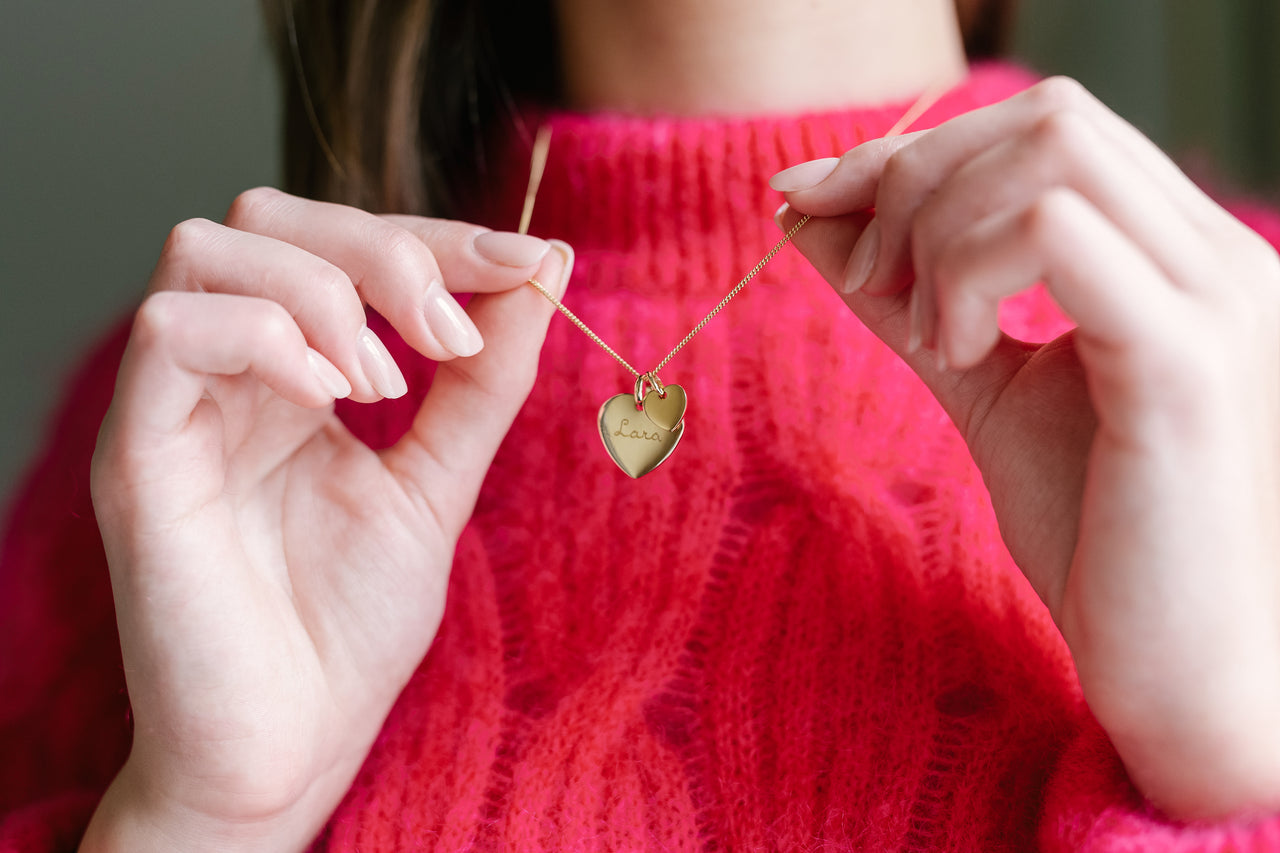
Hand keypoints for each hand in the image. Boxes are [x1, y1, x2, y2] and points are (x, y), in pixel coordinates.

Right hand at [80, 188, 572, 850]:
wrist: (292, 744)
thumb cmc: (352, 626)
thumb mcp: (439, 482)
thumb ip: (483, 380)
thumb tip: (544, 267)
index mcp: (292, 373)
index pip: (344, 242)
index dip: (439, 236)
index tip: (530, 263)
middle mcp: (226, 373)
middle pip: (269, 215)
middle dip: (385, 249)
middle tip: (450, 335)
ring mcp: (176, 406)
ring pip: (210, 248)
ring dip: (328, 292)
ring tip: (386, 386)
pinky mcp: (138, 454)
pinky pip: (173, 330)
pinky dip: (269, 337)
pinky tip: (330, 401)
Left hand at [774, 78, 1279, 819]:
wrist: (1186, 673)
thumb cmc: (1099, 534)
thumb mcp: (981, 383)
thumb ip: (906, 295)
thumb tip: (809, 216)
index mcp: (1181, 257)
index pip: (1046, 128)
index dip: (911, 150)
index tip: (808, 200)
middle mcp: (1217, 256)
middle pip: (1044, 116)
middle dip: (911, 176)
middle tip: (858, 276)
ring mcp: (1215, 301)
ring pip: (1048, 153)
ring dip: (937, 229)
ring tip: (927, 338)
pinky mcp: (1184, 365)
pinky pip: (1051, 234)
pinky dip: (967, 274)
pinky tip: (956, 355)